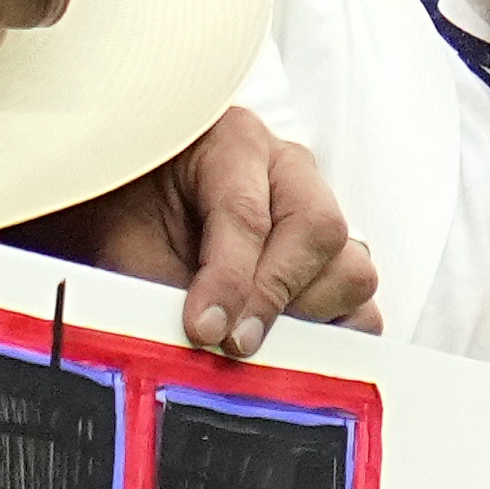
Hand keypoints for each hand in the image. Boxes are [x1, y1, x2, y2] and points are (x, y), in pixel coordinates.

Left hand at [33, 104, 375, 359]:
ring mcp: (322, 214)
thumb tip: (187, 339)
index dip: (228, 279)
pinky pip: (364, 307)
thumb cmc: (134, 215)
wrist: (138, 208)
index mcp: (231, 143)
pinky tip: (285, 346)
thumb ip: (146, 280)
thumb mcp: (125, 241)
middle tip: (235, 343)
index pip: (246, 212)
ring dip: (305, 316)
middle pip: (317, 229)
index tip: (203, 329)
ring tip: (253, 339)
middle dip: (273, 296)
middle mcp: (288, 170)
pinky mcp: (337, 263)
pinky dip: (333, 335)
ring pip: (351, 268)